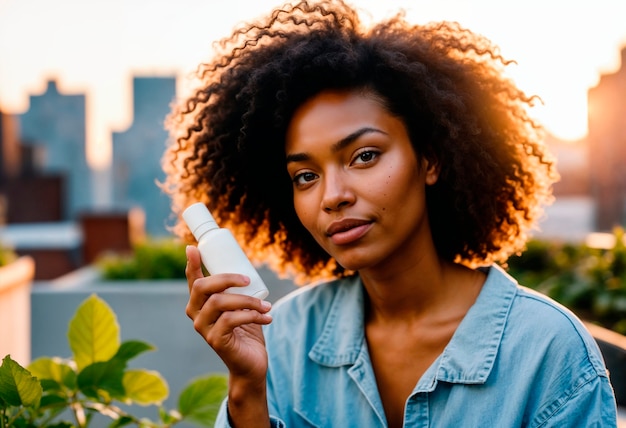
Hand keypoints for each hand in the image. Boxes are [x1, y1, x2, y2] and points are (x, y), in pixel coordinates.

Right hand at [185, 245, 272, 380]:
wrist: (251, 363)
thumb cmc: (247, 331)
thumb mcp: (242, 306)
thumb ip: (239, 291)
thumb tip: (246, 268)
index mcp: (201, 303)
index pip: (193, 280)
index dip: (191, 263)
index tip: (193, 248)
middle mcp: (196, 314)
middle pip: (203, 287)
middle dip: (227, 278)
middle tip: (248, 280)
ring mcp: (203, 328)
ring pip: (219, 302)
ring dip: (247, 300)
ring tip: (266, 305)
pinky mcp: (215, 340)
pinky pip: (231, 319)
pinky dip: (252, 315)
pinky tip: (266, 318)